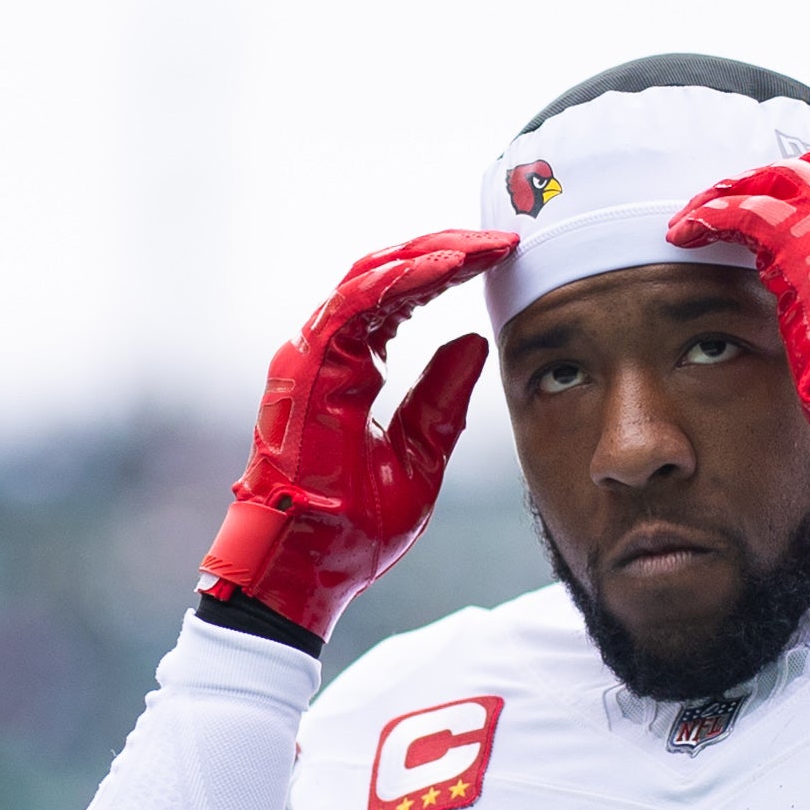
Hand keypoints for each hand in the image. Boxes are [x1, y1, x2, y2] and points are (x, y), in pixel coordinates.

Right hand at [197, 228, 516, 641]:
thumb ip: (441, 399)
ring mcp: (311, 357)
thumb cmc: (352, 530)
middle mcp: (326, 353)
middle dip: (446, 250)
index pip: (399, 301)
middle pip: (386, 276)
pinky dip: (403, 281)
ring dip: (431, 255)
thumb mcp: (419, 456)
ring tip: (484, 246)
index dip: (448, 273)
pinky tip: (450, 266)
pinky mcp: (306, 368)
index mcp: (348, 370)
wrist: (309, 569)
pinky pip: (355, 304)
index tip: (502, 261)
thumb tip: (473, 342)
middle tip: (502, 240)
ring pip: (371, 278)